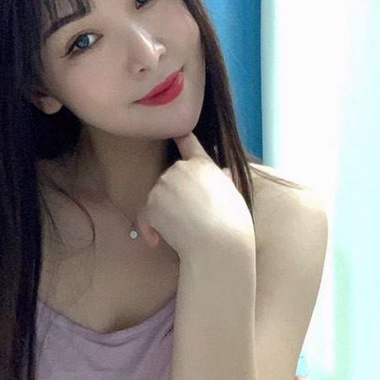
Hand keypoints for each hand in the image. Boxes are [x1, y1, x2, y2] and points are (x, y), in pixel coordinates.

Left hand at [134, 133, 254, 259]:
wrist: (218, 244)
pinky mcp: (151, 204)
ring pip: (158, 197)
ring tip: (182, 230)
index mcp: (202, 164)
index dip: (181, 138)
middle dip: (176, 195)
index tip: (175, 135)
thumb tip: (223, 173)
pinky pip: (145, 215)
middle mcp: (180, 168)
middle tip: (190, 218)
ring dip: (164, 212)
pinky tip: (156, 241)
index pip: (188, 142)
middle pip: (171, 179)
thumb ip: (223, 181)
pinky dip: (148, 228)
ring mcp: (163, 185)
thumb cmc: (232, 224)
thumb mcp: (234, 194)